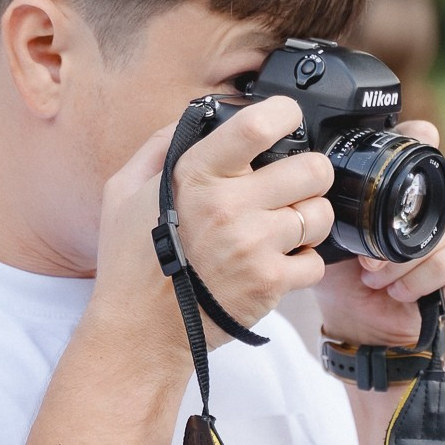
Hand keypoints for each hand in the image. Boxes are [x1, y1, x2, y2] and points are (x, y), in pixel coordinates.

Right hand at [90, 96, 334, 345]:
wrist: (140, 331)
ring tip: (284, 228)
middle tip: (292, 186)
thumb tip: (197, 117)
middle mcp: (230, 206)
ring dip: (309, 219)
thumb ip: (159, 146)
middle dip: (309, 174)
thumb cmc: (131, 262)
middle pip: (312, 169)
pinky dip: (304, 263)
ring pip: (321, 214)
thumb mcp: (123, 192)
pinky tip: (277, 262)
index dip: (284, 113)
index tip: (286, 118)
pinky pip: (317, 262)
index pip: (256, 124)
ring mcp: (254, 246)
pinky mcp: (270, 283)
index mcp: (196, 175)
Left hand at [313, 121, 444, 346]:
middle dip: (395, 235)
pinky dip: (420, 280)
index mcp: (409, 185)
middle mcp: (441, 198)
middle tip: (367, 262)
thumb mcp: (331, 233)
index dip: (418, 137)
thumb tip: (327, 170)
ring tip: (379, 279)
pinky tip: (401, 291)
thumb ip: (335, 200)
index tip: (414, 138)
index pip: (424, 141)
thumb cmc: (346, 274)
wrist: (359, 319)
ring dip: (404, 264)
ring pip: (443, 233)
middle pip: (437, 196)